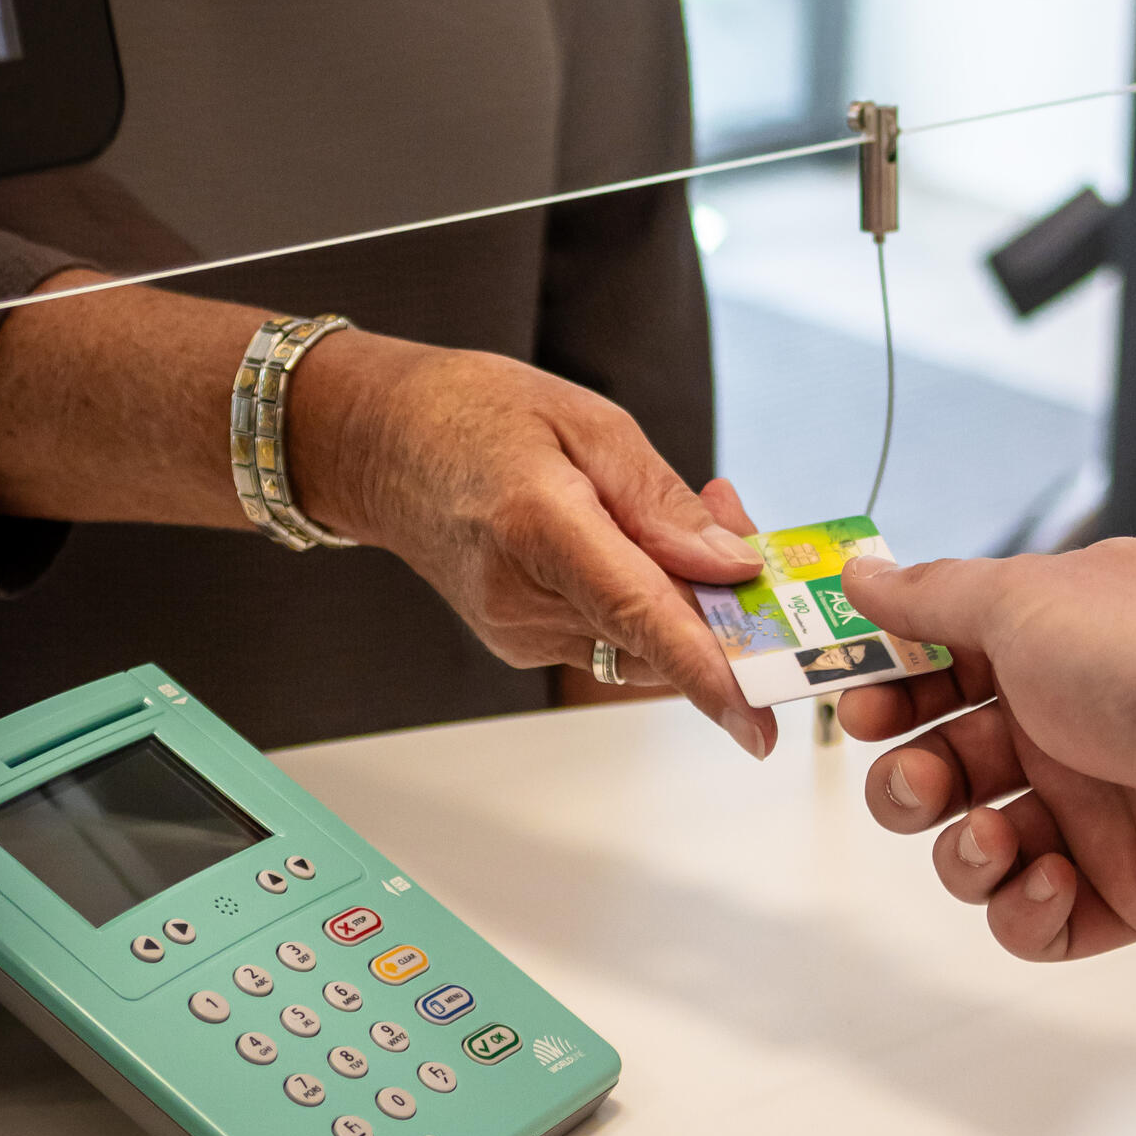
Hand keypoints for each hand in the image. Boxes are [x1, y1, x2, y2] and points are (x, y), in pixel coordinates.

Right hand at [303, 337, 776, 758]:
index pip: (637, 613)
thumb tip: (732, 563)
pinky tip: (643, 551)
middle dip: (721, 605)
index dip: (704, 670)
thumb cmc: (473, 414)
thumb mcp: (587, 422)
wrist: (379, 444)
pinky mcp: (519, 643)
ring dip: (685, 603)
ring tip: (690, 525)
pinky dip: (646, 608)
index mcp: (538, 523)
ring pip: (638, 644)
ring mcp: (516, 630)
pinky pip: (609, 638)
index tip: (756, 720)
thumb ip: (663, 500)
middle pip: (653, 635)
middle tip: (751, 536)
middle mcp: (521, 596)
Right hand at [837, 539, 1135, 959]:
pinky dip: (1024, 909)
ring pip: (974, 852)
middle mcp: (1063, 732)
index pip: (938, 681)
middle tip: (923, 782)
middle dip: (910, 785)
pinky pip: (1032, 922)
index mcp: (1044, 655)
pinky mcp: (1117, 890)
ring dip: (962, 852)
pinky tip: (1050, 874)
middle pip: (942, 772)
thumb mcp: (1019, 599)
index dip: (889, 700)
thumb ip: (930, 596)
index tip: (861, 709)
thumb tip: (861, 574)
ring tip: (994, 835)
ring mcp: (1090, 815)